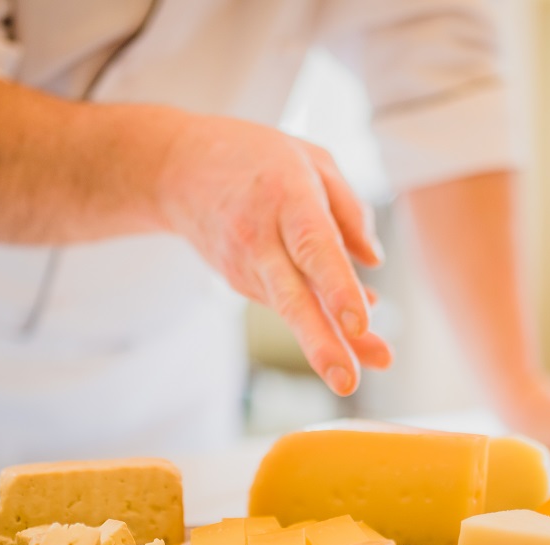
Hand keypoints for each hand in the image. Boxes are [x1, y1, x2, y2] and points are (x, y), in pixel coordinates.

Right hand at [156, 114, 391, 394]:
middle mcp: (261, 238)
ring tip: (352, 376)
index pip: (314, 247)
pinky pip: (288, 304)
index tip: (359, 321)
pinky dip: (316, 320)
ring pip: (292, 312)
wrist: (175, 169)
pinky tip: (344, 331)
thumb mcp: (312, 160)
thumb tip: (374, 262)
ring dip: (325, 345)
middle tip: (347, 381)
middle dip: (322, 344)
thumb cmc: (254, 158)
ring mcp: (246, 266)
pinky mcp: (240, 283)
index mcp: (286, 196)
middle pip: (293, 298)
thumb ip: (349, 209)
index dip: (337, 286)